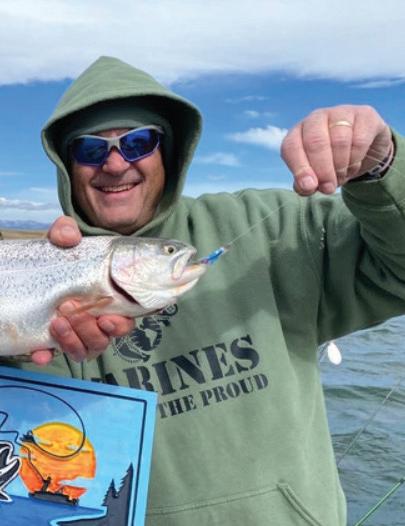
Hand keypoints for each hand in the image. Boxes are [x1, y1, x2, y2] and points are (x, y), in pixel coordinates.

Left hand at [31, 216, 134, 365]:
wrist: (46, 263)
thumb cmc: (65, 252)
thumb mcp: (65, 236)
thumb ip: (67, 231)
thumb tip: (68, 237)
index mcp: (112, 298)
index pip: (127, 319)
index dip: (120, 325)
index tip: (107, 319)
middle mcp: (100, 319)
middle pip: (106, 337)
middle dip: (90, 329)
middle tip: (71, 308)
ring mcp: (80, 331)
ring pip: (87, 349)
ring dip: (73, 341)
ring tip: (57, 321)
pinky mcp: (58, 338)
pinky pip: (57, 354)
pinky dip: (50, 355)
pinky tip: (41, 353)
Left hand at [281, 105, 392, 195]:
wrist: (366, 151)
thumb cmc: (333, 164)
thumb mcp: (317, 177)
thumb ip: (306, 184)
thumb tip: (305, 188)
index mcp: (298, 132)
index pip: (290, 146)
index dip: (299, 168)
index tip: (309, 187)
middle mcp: (317, 118)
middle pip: (314, 142)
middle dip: (322, 170)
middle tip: (329, 187)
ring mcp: (341, 113)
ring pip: (339, 141)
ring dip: (341, 167)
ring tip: (341, 176)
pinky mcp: (365, 115)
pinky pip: (359, 140)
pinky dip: (356, 159)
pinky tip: (354, 164)